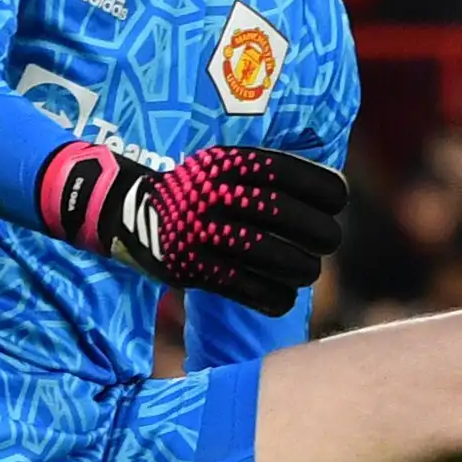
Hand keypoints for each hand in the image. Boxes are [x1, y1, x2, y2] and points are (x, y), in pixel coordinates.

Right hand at [39, 141, 346, 317]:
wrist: (123, 210)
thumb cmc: (193, 190)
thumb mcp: (221, 166)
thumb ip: (267, 175)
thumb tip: (335, 192)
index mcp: (225, 165)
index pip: (289, 174)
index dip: (324, 189)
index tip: (338, 200)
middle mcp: (213, 195)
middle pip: (286, 216)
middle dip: (320, 232)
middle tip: (328, 240)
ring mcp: (200, 233)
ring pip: (272, 256)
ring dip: (302, 267)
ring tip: (307, 269)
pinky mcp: (191, 268)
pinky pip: (247, 288)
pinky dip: (275, 296)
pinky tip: (283, 295)